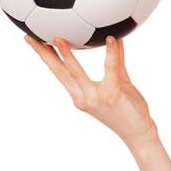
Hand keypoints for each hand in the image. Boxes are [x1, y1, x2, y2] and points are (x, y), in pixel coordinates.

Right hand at [24, 34, 157, 150]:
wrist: (139, 133)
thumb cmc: (129, 110)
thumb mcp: (119, 83)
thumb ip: (116, 62)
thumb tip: (113, 38)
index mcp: (80, 96)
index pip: (58, 73)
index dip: (45, 56)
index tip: (32, 41)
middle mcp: (83, 97)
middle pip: (59, 72)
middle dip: (43, 54)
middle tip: (30, 37)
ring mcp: (96, 97)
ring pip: (75, 72)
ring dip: (66, 55)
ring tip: (57, 39)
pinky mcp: (112, 94)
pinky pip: (110, 68)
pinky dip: (111, 53)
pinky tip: (110, 39)